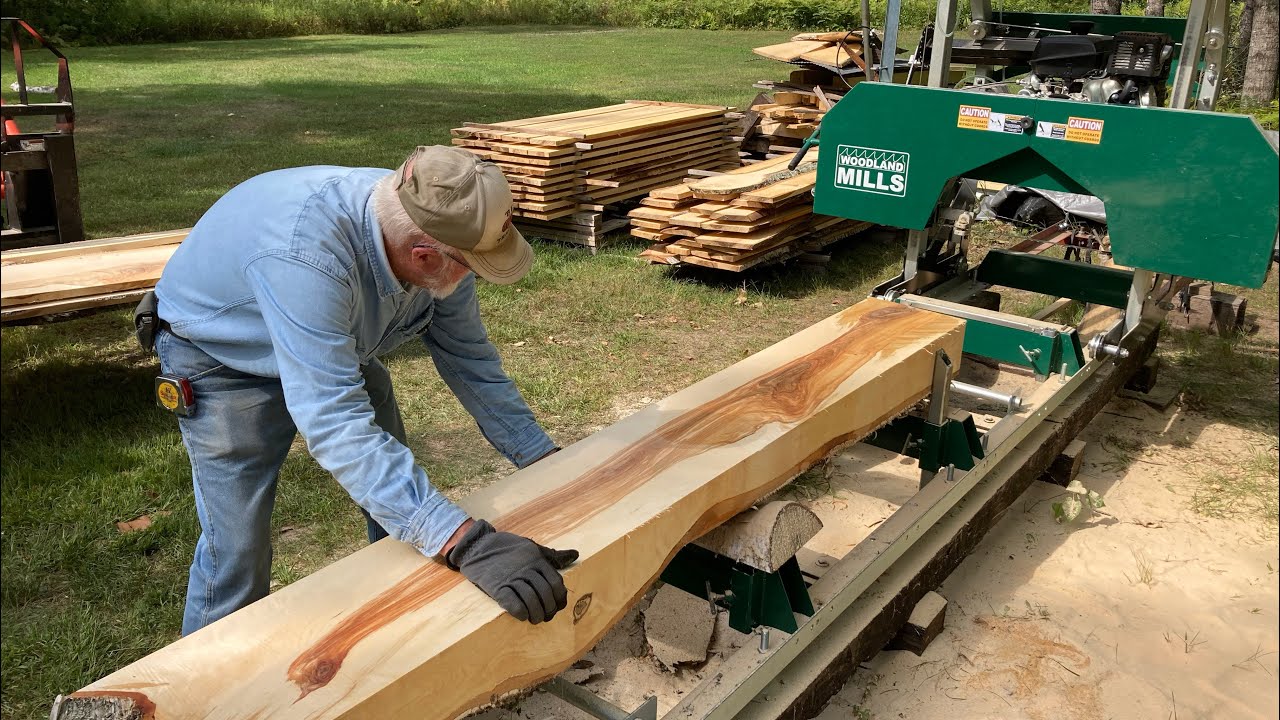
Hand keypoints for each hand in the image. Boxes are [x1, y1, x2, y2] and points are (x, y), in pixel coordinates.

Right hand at [445, 519, 577, 623]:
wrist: (479, 547)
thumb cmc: (509, 549)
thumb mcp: (532, 548)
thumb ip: (553, 555)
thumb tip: (575, 555)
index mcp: (537, 560)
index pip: (555, 582)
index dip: (559, 598)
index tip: (558, 607)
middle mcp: (526, 569)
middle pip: (544, 592)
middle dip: (548, 608)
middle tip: (546, 617)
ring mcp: (511, 578)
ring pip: (530, 599)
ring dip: (536, 613)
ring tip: (535, 619)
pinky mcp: (496, 587)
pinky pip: (511, 602)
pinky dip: (520, 612)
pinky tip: (523, 617)